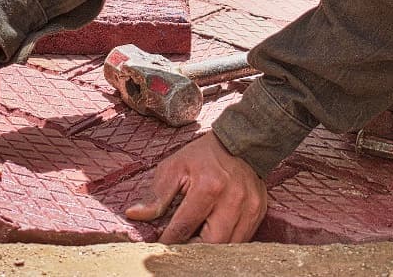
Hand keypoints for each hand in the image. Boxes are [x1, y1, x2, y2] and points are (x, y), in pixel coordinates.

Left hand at [125, 131, 266, 242]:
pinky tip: (214, 236)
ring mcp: (249, 207)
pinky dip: (227, 243)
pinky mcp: (259, 212)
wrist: (238, 142)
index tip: (160, 245)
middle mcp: (232, 199)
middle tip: (180, 247)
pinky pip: (243, 240)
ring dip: (211, 249)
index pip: (184, 227)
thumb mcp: (174, 167)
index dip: (169, 241)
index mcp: (208, 186)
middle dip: (193, 249)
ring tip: (197, 242)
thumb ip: (155, 195)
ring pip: (229, 247)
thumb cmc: (202, 156)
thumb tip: (134, 215)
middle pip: (211, 244)